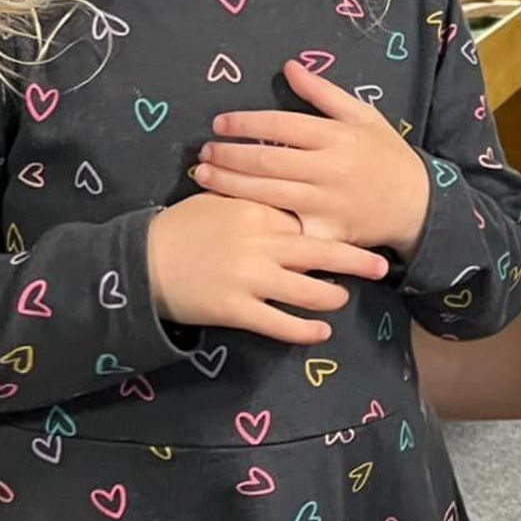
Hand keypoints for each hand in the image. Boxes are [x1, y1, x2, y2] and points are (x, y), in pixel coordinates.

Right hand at [148, 194, 389, 344]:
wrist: (139, 262)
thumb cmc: (182, 228)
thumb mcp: (219, 200)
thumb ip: (256, 197)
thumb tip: (290, 189)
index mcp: (257, 211)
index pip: (307, 215)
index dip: (334, 225)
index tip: (359, 225)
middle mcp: (260, 244)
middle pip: (322, 252)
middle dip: (356, 260)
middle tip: (381, 266)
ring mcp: (250, 279)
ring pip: (309, 292)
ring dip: (332, 297)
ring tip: (342, 298)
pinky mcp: (236, 310)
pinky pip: (281, 324)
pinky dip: (305, 331)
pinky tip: (321, 332)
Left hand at [196, 60, 430, 258]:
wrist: (418, 204)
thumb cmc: (387, 156)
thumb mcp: (364, 116)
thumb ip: (323, 93)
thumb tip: (289, 66)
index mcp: (337, 136)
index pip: (280, 124)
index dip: (244, 122)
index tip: (220, 124)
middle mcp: (331, 168)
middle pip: (267, 159)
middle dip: (228, 155)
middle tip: (204, 153)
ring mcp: (328, 202)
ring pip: (268, 192)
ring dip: (230, 184)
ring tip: (203, 177)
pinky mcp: (329, 232)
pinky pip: (287, 227)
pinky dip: (260, 221)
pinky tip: (234, 215)